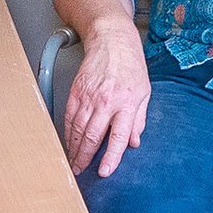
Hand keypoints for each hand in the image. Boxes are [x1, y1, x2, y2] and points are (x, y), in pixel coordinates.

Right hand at [62, 16, 150, 176]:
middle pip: (91, 136)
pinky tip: (68, 140)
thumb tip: (133, 143)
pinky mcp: (76, 90)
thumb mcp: (144, 93)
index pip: (118, 137)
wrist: (112, 40)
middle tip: (80, 171)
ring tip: (72, 161)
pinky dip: (67, 131)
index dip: (111, 157)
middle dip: (84, 158)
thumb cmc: (130, 65)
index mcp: (126, 103)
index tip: (104, 172)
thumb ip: (139, 120)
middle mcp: (106, 101)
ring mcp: (89, 96)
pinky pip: (69, 115)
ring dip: (73, 147)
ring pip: (77, 128)